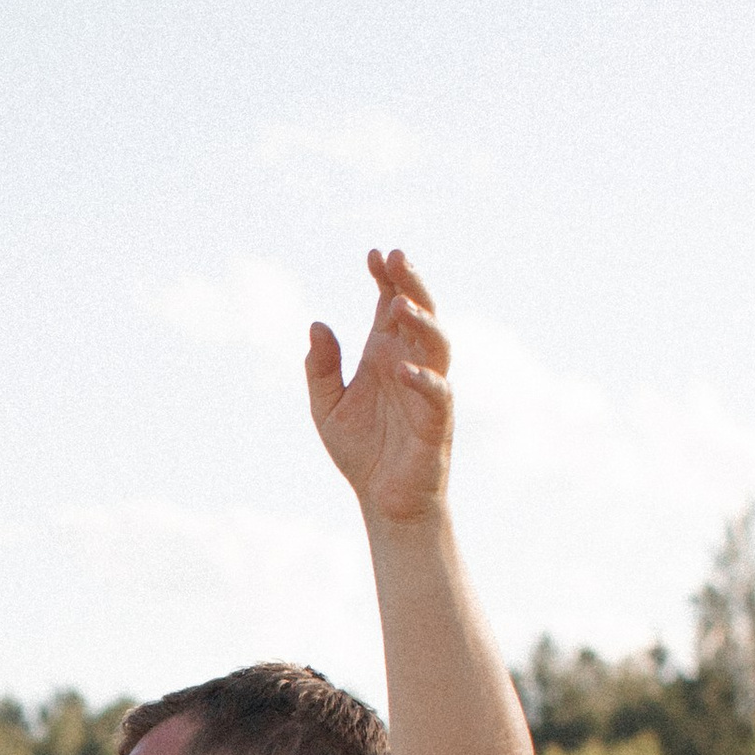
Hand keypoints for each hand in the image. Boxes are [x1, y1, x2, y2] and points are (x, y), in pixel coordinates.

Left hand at [305, 247, 453, 528]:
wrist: (382, 500)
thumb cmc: (362, 451)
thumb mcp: (326, 407)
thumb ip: (320, 368)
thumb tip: (317, 324)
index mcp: (384, 355)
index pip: (389, 306)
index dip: (385, 279)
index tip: (373, 254)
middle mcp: (410, 364)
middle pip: (419, 313)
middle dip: (410, 284)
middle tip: (397, 258)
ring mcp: (427, 390)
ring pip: (437, 345)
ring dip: (421, 323)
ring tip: (399, 305)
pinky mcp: (436, 421)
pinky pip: (437, 395)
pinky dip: (422, 380)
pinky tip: (401, 368)